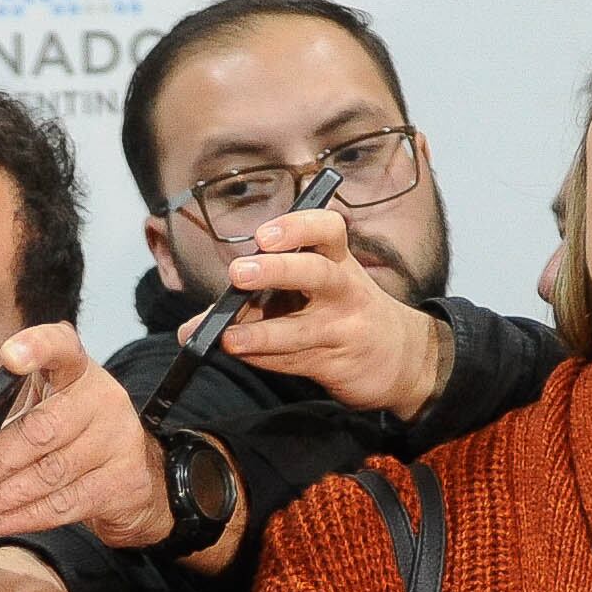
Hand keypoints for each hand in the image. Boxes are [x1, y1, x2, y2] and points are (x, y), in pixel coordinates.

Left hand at [0, 326, 170, 548]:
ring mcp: (118, 441)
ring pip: (49, 474)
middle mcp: (102, 398)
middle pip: (41, 431)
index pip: (60, 346)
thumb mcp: (44, 405)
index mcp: (75, 369)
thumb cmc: (70, 431)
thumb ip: (7, 414)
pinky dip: (22, 517)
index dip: (36, 348)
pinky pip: (64, 505)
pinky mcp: (124, 482)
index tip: (8, 357)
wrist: (129, 469)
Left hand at [216, 203, 452, 419]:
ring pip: (302, 328)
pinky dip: (265, 358)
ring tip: (228, 337)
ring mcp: (343, 328)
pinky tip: (242, 353)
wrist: (399, 356)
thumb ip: (257, 300)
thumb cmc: (341, 312)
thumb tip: (192, 328)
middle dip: (276, 271)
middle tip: (238, 273)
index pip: (327, 230)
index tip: (263, 236)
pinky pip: (296, 360)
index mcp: (338, 260)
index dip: (296, 227)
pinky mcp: (337, 363)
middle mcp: (345, 289)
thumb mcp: (314, 292)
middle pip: (317, 272)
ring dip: (261, 333)